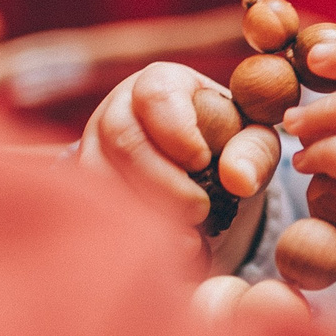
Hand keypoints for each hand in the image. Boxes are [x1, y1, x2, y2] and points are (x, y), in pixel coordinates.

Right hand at [75, 61, 281, 254]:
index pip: (156, 95)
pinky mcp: (82, 184)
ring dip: (142, 213)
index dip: (177, 132)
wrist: (197, 168)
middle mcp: (118, 108)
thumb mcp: (252, 141)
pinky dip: (124, 234)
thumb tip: (237, 179)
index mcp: (161, 83)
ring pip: (98, 177)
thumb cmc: (226, 142)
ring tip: (187, 241)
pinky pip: (89, 208)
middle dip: (163, 181)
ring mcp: (92, 145)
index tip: (203, 163)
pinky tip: (159, 252)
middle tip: (201, 211)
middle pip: (122, 138)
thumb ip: (253, 152)